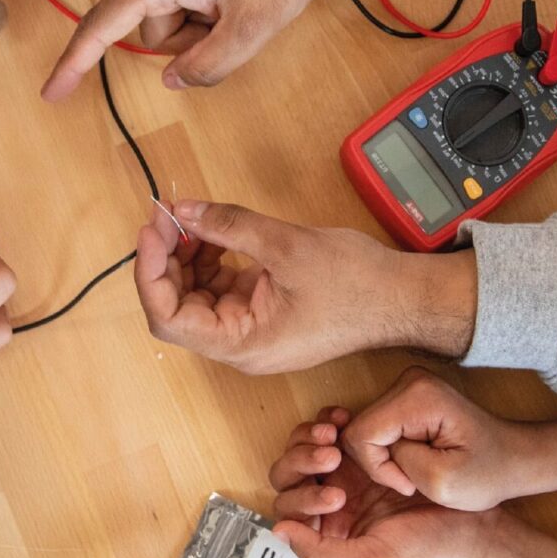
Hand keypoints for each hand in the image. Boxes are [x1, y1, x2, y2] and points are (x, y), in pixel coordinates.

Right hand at [41, 0, 337, 98]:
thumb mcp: (253, 27)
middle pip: (148, 27)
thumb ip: (208, 65)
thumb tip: (172, 78)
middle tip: (235, 19)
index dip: (75, 64)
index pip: (102, 28)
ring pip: (168, 12)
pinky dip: (205, 3)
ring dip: (201, 21)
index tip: (51, 94)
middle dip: (189, 39)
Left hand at [133, 199, 474, 374]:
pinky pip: (221, 289)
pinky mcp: (263, 313)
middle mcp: (241, 346)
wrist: (405, 298)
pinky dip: (212, 259)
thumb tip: (182, 211)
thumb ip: (229, 227)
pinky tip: (215, 232)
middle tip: (167, 214)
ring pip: (197, 295)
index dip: (151, 273)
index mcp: (243, 345)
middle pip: (178, 306)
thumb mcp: (286, 246)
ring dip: (187, 256)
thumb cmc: (357, 284)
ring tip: (193, 217)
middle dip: (166, 259)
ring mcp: (251, 330)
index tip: (152, 229)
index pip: (169, 319)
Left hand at [271, 407, 497, 557]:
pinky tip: (343, 417)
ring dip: (310, 436)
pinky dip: (328, 418)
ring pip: (303, 445)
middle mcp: (328, 496)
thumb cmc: (424, 549)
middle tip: (332, 454)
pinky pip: (331, 425)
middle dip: (302, 459)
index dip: (302, 497)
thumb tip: (279, 530)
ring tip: (336, 433)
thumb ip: (322, 553)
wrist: (471, 524)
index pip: (289, 506)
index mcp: (326, 527)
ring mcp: (343, 468)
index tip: (338, 495)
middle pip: (289, 472)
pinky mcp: (361, 444)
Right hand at [341, 367, 556, 508]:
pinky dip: (388, 452)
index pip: (361, 434)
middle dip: (380, 464)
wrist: (515, 457)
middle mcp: (407, 382)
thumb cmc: (488, 473)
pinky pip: (375, 428)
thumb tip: (362, 449)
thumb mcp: (442, 483)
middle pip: (359, 429)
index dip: (377, 468)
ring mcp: (405, 386)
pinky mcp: (404, 397)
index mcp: (417, 397)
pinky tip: (414, 461)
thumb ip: (395, 464)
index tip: (409, 485)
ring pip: (365, 430)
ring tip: (417, 472)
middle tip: (412, 481)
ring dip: (384, 459)